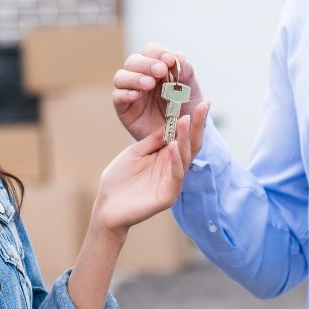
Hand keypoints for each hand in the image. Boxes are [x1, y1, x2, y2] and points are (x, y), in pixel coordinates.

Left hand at [90, 101, 211, 233]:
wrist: (106, 206)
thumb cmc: (119, 180)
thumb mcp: (135, 152)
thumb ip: (153, 140)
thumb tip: (170, 122)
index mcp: (166, 157)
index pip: (184, 137)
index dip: (193, 121)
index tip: (202, 103)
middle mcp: (173, 169)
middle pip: (191, 145)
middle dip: (196, 125)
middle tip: (201, 106)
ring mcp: (172, 183)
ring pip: (185, 158)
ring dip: (185, 138)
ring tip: (185, 120)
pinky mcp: (167, 196)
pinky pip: (175, 176)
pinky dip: (175, 160)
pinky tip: (175, 146)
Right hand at [112, 43, 205, 141]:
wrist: (182, 137)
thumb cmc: (186, 111)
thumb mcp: (191, 91)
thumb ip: (186, 72)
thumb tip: (178, 54)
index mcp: (157, 68)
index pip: (151, 51)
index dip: (158, 53)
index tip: (170, 60)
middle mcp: (141, 76)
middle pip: (133, 61)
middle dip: (147, 64)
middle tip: (160, 71)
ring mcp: (131, 91)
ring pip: (121, 76)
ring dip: (135, 77)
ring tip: (149, 84)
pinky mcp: (124, 108)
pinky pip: (118, 97)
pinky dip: (126, 94)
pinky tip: (138, 95)